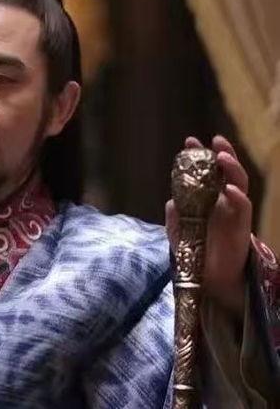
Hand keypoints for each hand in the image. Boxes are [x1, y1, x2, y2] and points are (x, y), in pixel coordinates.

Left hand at [166, 135, 251, 317]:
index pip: (205, 171)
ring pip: (239, 183)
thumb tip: (172, 199)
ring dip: (232, 168)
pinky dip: (237, 196)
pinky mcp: (242, 225)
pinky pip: (243, 206)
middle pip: (226, 171)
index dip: (199, 156)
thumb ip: (175, 212)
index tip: (190, 141)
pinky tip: (229, 189)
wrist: (207, 276)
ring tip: (221, 156)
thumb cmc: (193, 249)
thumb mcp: (178, 228)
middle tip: (213, 140)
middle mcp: (222, 200)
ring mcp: (233, 210)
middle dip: (221, 153)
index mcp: (207, 198)